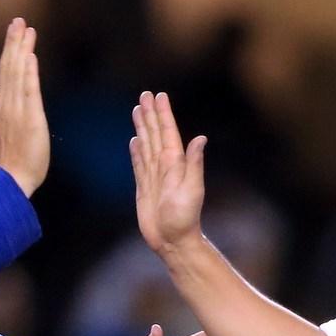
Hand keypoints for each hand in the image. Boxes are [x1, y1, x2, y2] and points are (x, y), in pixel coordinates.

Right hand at [0, 17, 48, 196]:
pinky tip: (30, 56)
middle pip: (9, 68)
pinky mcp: (30, 117)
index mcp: (1, 106)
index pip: (4, 73)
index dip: (9, 51)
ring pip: (17, 74)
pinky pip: (28, 91)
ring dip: (21, 50)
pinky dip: (29, 73)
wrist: (12, 178)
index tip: (14, 32)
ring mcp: (17, 110)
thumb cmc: (10, 157)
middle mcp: (7, 104)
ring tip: (25, 30)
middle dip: (14, 43)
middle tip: (18, 21)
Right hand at [131, 91, 207, 257]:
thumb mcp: (192, 189)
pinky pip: (139, 164)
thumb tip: (200, 138)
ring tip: (137, 110)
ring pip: (146, 144)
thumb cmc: (185, 218)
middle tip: (144, 95)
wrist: (173, 240)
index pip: (168, 132)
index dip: (163, 114)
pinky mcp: (144, 187)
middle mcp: (165, 166)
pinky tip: (134, 141)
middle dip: (150, 114)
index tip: (158, 96)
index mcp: (175, 163)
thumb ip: (194, 163)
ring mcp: (154, 176)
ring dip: (142, 127)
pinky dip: (136, 151)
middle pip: (155, 134)